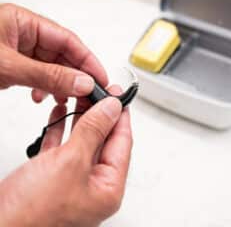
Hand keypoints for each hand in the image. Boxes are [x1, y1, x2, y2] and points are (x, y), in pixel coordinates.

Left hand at [0, 3, 107, 101]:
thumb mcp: (8, 66)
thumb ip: (47, 75)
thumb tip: (82, 83)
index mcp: (23, 22)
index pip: (68, 40)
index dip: (88, 60)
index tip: (100, 79)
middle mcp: (24, 35)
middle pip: (63, 55)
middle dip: (76, 77)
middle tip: (88, 94)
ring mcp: (20, 52)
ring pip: (54, 68)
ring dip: (62, 85)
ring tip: (66, 98)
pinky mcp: (17, 67)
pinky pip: (41, 77)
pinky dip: (46, 89)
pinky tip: (43, 97)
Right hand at [0, 86, 132, 226]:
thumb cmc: (31, 216)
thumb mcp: (71, 163)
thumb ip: (93, 132)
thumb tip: (111, 109)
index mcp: (107, 188)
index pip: (122, 143)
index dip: (120, 117)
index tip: (118, 96)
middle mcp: (93, 185)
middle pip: (103, 140)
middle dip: (100, 114)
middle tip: (100, 93)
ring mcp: (72, 180)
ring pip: (82, 141)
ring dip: (81, 118)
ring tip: (82, 97)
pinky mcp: (52, 176)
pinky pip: (63, 146)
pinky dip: (62, 129)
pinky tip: (61, 114)